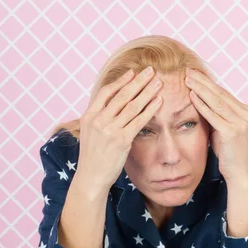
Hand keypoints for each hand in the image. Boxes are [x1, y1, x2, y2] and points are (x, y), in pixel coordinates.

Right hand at [77, 66, 162, 189]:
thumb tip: (114, 105)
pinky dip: (150, 109)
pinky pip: (139, 121)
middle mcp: (99, 121)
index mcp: (89, 116)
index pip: (106, 92)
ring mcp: (110, 130)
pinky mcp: (121, 141)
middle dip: (138, 81)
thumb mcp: (91, 133)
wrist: (91, 177)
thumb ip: (100, 118)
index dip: (121, 81)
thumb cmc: (93, 157)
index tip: (133, 72)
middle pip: (122, 95)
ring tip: (158, 82)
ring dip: (147, 92)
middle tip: (151, 71)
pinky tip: (158, 101)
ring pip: (132, 106)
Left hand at [184, 68, 247, 182]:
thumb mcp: (223, 129)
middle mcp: (244, 114)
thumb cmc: (229, 152)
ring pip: (216, 101)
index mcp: (244, 111)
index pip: (223, 93)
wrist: (239, 172)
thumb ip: (216, 115)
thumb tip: (200, 101)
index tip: (194, 73)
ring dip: (200, 89)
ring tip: (187, 79)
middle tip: (188, 70)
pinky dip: (201, 105)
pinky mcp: (232, 132)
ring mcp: (240, 123)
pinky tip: (191, 96)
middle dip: (202, 81)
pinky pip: (213, 115)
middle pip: (219, 93)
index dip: (207, 82)